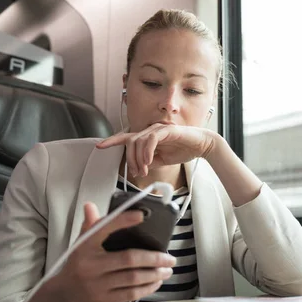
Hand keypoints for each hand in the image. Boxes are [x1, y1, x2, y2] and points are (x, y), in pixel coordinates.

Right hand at [25, 203, 175, 301]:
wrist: (62, 292)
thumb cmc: (77, 262)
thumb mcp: (80, 242)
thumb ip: (90, 224)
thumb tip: (90, 205)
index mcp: (86, 246)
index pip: (105, 228)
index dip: (123, 221)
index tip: (142, 215)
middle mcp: (92, 264)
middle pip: (129, 259)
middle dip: (154, 258)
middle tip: (169, 257)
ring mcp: (98, 283)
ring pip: (133, 278)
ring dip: (155, 273)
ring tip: (168, 269)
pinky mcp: (104, 299)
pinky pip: (130, 294)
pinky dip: (147, 288)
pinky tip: (157, 282)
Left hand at [96, 124, 216, 176]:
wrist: (202, 146)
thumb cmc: (184, 150)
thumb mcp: (162, 160)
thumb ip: (149, 162)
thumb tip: (139, 169)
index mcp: (148, 137)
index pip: (126, 137)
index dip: (112, 141)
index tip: (99, 146)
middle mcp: (150, 130)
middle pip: (130, 142)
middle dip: (130, 160)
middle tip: (138, 172)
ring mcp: (158, 129)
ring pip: (138, 142)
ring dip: (139, 158)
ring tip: (145, 170)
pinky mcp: (166, 130)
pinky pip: (150, 139)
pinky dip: (147, 151)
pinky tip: (149, 162)